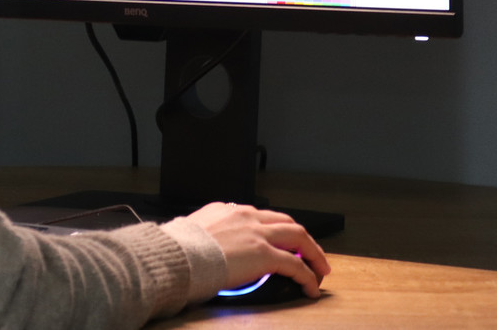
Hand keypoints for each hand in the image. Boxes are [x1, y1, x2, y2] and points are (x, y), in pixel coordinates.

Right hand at [186, 202, 330, 297]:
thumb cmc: (178, 247)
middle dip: (302, 237)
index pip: (261, 215)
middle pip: (286, 222)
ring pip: (298, 237)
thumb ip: (206, 234)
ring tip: (319, 269)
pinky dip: (308, 276)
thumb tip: (202, 246)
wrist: (177, 254)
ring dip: (313, 253)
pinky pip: (296, 265)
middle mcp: (246, 216)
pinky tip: (310, 286)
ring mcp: (258, 234)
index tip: (279, 239)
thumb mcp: (192, 230)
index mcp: (227, 210)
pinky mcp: (265, 255)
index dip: (275, 228)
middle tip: (310, 252)